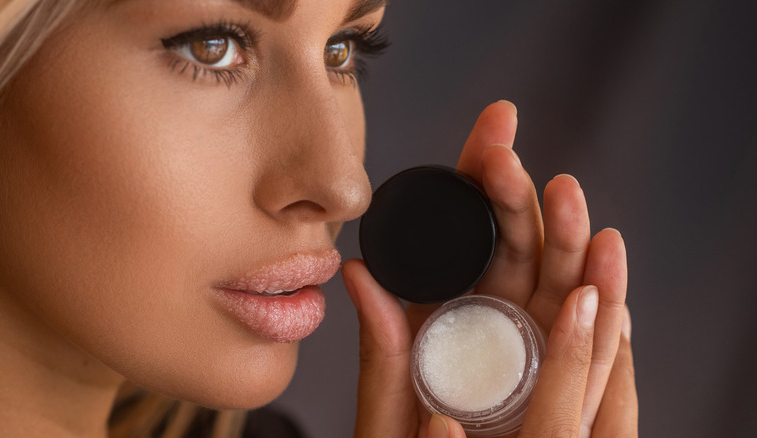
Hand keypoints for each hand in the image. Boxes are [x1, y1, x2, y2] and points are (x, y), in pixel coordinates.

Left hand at [343, 101, 636, 437]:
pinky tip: (606, 260)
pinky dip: (604, 301)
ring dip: (568, 237)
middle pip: (520, 244)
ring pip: (561, 280)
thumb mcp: (388, 405)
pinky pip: (591, 338)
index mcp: (451, 309)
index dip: (479, 176)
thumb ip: (382, 348)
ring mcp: (536, 342)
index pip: (467, 229)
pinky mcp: (567, 379)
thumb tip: (356, 273)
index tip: (492, 127)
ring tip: (567, 197)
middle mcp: (498, 315)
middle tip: (509, 157)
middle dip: (519, 196)